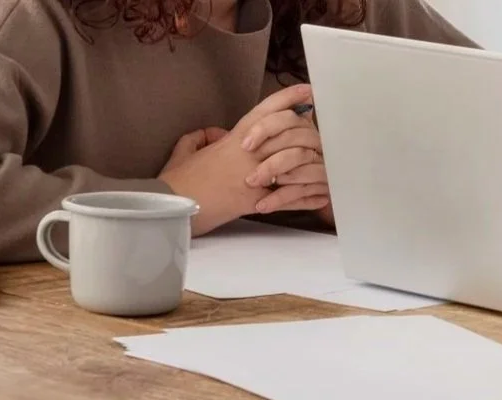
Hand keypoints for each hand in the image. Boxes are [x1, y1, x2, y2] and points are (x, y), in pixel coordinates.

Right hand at [157, 87, 329, 232]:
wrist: (172, 206)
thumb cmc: (177, 179)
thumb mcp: (185, 149)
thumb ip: (201, 137)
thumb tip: (215, 134)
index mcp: (233, 139)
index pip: (265, 112)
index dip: (288, 99)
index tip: (308, 92)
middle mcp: (248, 154)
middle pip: (289, 134)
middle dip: (310, 134)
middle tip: (324, 136)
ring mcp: (254, 177)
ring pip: (295, 163)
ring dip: (314, 166)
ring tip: (328, 167)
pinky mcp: (256, 201)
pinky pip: (290, 198)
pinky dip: (307, 198)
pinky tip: (321, 197)